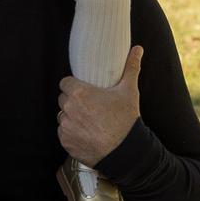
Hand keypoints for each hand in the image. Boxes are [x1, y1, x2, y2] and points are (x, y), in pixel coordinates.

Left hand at [58, 45, 145, 165]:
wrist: (126, 152)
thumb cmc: (126, 120)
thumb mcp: (129, 91)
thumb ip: (130, 68)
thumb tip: (137, 48)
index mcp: (80, 93)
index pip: (65, 83)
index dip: (73, 86)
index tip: (83, 90)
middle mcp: (69, 109)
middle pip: (63, 99)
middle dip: (72, 101)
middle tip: (88, 105)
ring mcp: (66, 126)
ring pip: (62, 116)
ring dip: (71, 117)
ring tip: (88, 120)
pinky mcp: (66, 142)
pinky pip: (63, 133)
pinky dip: (71, 133)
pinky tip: (86, 133)